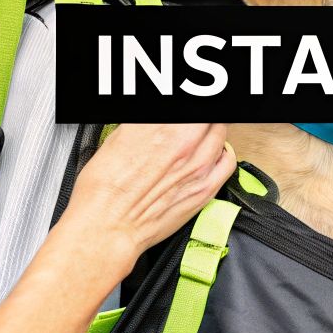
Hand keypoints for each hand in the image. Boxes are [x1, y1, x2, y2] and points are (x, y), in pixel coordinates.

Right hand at [56, 124, 235, 277]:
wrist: (108, 226)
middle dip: (196, 120)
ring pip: (219, 130)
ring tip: (198, 133)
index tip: (178, 120)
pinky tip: (213, 153)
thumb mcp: (118, 139)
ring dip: (209, 129)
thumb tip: (157, 122)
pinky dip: (222, 151)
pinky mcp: (206, 188)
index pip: (188, 106)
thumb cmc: (104, 190)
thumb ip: (147, 125)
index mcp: (160, 125)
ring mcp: (199, 165)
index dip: (182, 114)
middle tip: (187, 125)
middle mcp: (184, 141)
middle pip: (206, 116)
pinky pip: (228, 160)